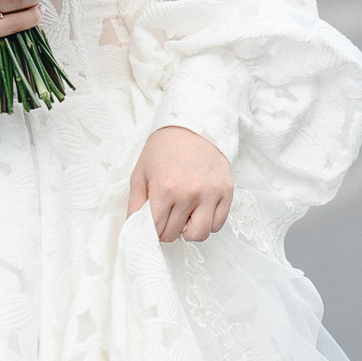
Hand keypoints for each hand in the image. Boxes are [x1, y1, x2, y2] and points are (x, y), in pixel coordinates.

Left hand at [128, 126, 233, 244]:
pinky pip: (218, 224)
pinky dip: (207, 223)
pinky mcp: (226, 191)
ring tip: (185, 217)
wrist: (193, 126)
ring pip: (199, 235)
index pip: (156, 230)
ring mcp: (210, 193)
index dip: (151, 230)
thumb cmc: (164, 148)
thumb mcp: (140, 173)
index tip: (153, 223)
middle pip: (175, 234)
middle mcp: (189, 193)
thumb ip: (135, 204)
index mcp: (165, 188)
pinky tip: (199, 211)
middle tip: (167, 217)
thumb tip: (135, 228)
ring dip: (189, 231)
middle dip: (167, 230)